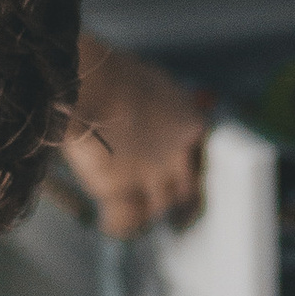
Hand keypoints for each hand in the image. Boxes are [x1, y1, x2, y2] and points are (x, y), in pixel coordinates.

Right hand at [65, 41, 210, 238]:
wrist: (93, 85)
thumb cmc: (113, 72)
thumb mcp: (146, 82)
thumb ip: (153, 103)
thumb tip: (144, 107)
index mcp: (188, 122)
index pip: (201, 154)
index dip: (190, 165)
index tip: (185, 171)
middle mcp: (175, 155)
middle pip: (187, 189)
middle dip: (179, 199)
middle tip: (174, 208)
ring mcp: (150, 176)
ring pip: (159, 206)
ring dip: (148, 210)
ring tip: (138, 213)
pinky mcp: (121, 190)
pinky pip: (125, 220)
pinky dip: (118, 224)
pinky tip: (111, 223)